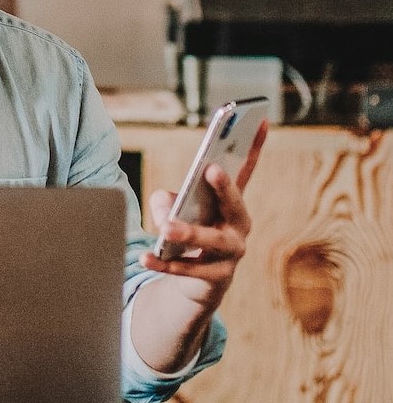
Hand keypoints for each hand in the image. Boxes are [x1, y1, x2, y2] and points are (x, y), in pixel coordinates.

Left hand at [140, 120, 267, 310]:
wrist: (199, 282)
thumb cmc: (191, 232)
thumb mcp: (176, 209)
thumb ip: (167, 201)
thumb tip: (167, 212)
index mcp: (231, 202)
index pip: (245, 169)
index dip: (254, 145)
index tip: (258, 119)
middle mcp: (239, 225)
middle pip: (234, 204)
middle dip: (225, 186)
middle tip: (211, 169)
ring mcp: (231, 253)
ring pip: (212, 241)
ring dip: (189, 232)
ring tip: (166, 228)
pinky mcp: (216, 276)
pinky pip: (188, 269)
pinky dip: (164, 262)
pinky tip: (145, 257)